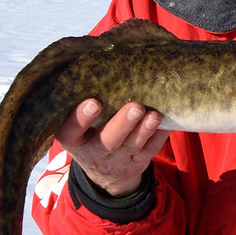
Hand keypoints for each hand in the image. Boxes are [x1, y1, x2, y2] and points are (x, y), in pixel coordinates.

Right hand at [55, 99, 170, 196]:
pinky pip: (150, 150)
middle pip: (107, 141)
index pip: (70, 132)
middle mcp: (94, 152)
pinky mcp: (137, 162)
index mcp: (74, 140)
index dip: (80, 119)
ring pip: (131, 146)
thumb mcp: (79, 124)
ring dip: (144, 130)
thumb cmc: (90, 131)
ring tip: (154, 116)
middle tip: (135, 107)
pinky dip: (159, 136)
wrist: (106, 170)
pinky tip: (165, 122)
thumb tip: (101, 63)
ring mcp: (118, 159)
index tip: (93, 103)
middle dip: (122, 124)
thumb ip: (82, 102)